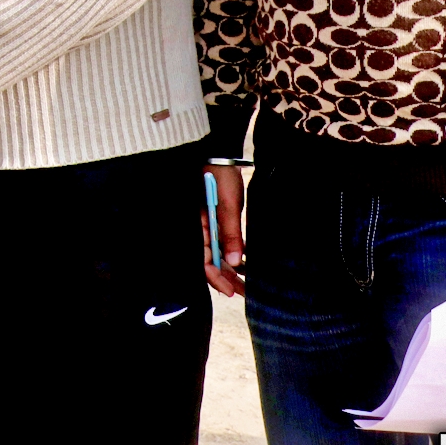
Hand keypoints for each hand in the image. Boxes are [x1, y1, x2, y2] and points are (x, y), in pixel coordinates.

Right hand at [202, 165, 245, 295]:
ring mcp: (207, 224)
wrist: (218, 152)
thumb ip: (230, 233)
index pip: (203, 260)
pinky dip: (233, 252)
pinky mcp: (215, 218)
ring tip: (247, 281)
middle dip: (227, 278)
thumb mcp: (227, 205)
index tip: (231, 292)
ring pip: (218, 253)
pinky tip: (245, 260)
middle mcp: (200, 228)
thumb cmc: (219, 176)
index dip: (217, 278)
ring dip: (231, 267)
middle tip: (244, 292)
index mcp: (198, 227)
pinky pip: (222, 241)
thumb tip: (234, 261)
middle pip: (211, 260)